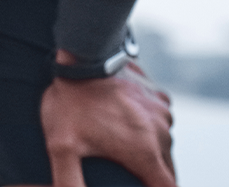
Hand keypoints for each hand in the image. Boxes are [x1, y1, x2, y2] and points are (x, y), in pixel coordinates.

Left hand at [39, 57, 175, 186]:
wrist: (82, 55)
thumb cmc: (71, 103)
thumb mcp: (62, 148)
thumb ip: (69, 182)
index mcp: (145, 151)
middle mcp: (161, 132)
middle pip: (166, 169)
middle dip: (152, 177)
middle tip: (131, 174)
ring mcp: (162, 111)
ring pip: (164, 143)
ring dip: (151, 152)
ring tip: (124, 152)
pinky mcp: (157, 94)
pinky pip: (159, 119)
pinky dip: (149, 128)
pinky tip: (126, 125)